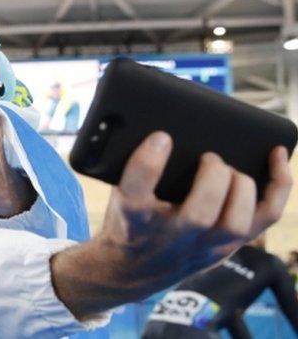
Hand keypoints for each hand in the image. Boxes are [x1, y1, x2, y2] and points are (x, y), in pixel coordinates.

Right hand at [51, 131, 291, 318]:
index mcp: (133, 220)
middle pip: (198, 216)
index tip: (161, 137)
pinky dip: (278, 185)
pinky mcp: (230, 244)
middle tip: (209, 157)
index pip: (137, 194)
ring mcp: (204, 245)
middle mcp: (170, 238)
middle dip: (211, 179)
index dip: (149, 163)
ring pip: (235, 223)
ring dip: (241, 187)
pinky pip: (265, 216)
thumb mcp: (118, 196)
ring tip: (231, 167)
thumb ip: (135, 171)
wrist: (135, 267)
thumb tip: (159, 129)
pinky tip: (277, 155)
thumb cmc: (129, 219)